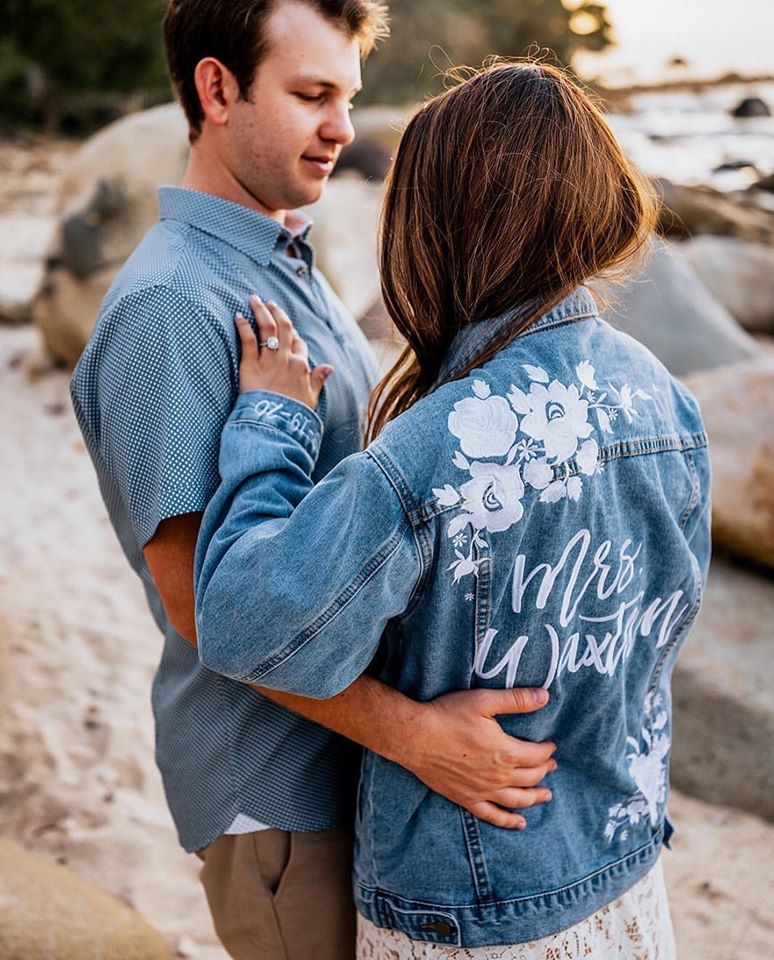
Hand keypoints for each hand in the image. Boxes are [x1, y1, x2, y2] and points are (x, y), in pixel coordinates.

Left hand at [236, 295, 333, 408]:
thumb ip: (318, 380)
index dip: (293, 334)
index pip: (299, 344)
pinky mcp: (250, 365)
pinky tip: (238, 316)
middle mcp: (287, 359)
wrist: (277, 424)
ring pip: (267, 328)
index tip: (286, 328)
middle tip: (270, 302)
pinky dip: (243, 326)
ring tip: (254, 300)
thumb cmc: (294, 415)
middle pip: (284, 329)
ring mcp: (269, 361)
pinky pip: (248, 340)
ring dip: (261, 311)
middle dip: (277, 313)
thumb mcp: (311, 398)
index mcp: (302, 366)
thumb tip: (329, 368)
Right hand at [400, 687, 555, 828]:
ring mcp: (483, 791)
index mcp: (505, 752)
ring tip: (546, 795)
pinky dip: (509, 821)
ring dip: (535, 797)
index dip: (547, 751)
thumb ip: (516, 700)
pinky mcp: (467, 799)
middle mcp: (498, 776)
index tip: (551, 746)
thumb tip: (545, 696)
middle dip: (544, 770)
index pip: (536, 756)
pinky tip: (519, 823)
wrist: (416, 738)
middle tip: (551, 764)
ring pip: (518, 800)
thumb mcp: (484, 700)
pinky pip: (493, 816)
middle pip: (530, 777)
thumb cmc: (448, 715)